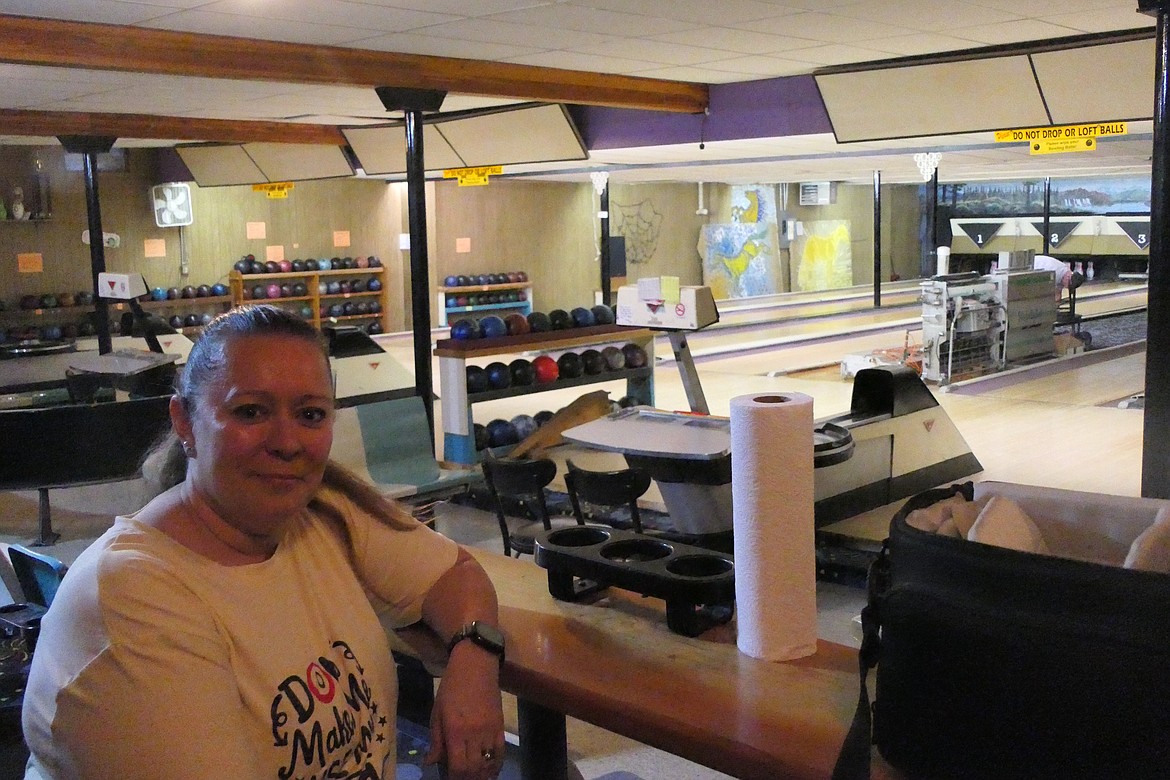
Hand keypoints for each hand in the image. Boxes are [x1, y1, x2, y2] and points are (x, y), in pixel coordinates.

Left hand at [424, 642, 504, 778]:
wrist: (476, 664)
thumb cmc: (451, 687)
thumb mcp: (437, 712)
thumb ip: (435, 740)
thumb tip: (430, 762)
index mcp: (454, 730)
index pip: (457, 766)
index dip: (453, 779)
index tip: (448, 779)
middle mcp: (474, 733)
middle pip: (473, 769)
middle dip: (466, 779)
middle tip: (460, 778)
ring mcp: (490, 730)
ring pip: (488, 763)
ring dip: (481, 775)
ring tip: (473, 776)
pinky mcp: (500, 726)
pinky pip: (500, 753)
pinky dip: (495, 765)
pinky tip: (489, 770)